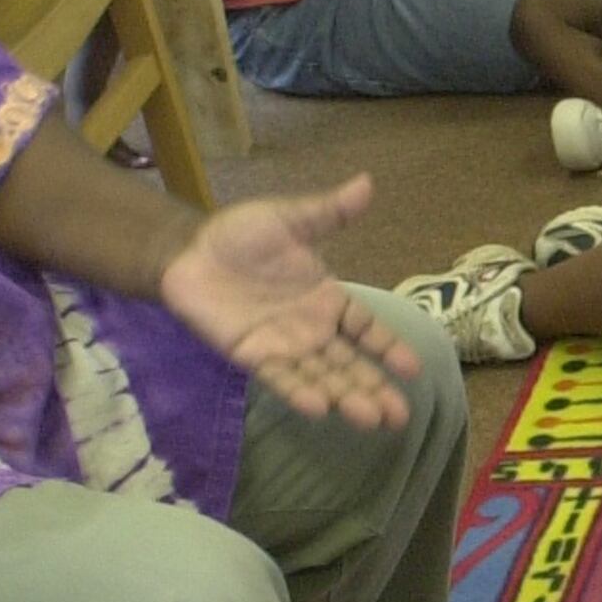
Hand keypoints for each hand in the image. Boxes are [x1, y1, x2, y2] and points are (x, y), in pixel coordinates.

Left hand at [160, 179, 422, 425]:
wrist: (187, 252)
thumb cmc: (239, 236)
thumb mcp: (289, 219)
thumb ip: (329, 211)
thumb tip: (367, 182)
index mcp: (327, 300)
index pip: (366, 329)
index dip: (388, 348)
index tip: (413, 369)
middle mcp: (312, 330)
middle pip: (350, 364)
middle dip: (374, 389)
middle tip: (399, 416)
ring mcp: (284, 346)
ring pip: (322, 378)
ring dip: (346, 398)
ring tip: (370, 419)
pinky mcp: (252, 356)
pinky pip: (280, 378)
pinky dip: (299, 392)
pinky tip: (320, 407)